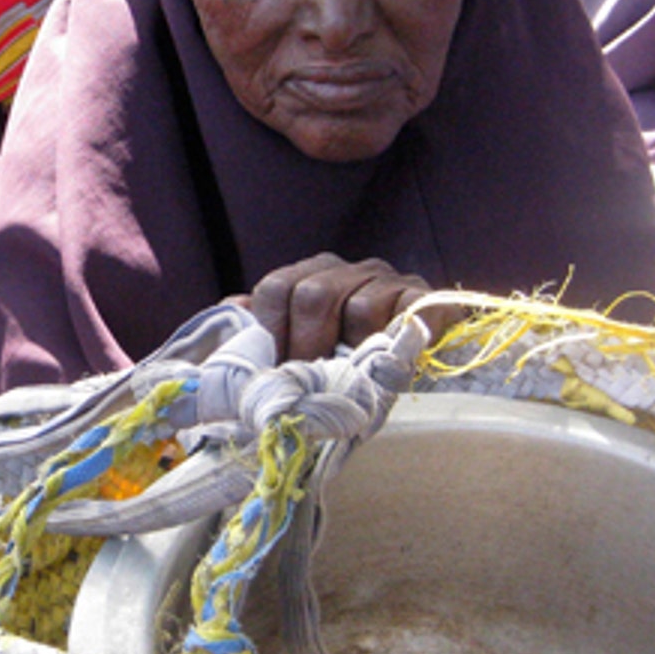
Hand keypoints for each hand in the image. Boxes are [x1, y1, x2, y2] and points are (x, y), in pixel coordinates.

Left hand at [228, 253, 441, 361]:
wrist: (417, 356)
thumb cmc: (347, 358)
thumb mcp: (300, 344)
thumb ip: (262, 333)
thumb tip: (229, 318)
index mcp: (313, 275)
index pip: (276, 287)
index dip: (270, 331)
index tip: (272, 370)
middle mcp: (350, 270)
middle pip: (314, 293)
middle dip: (307, 346)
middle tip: (310, 383)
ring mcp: (389, 282)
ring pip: (361, 306)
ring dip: (353, 350)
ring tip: (352, 379)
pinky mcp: (425, 298)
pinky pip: (411, 311)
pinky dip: (401, 336)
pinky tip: (393, 358)